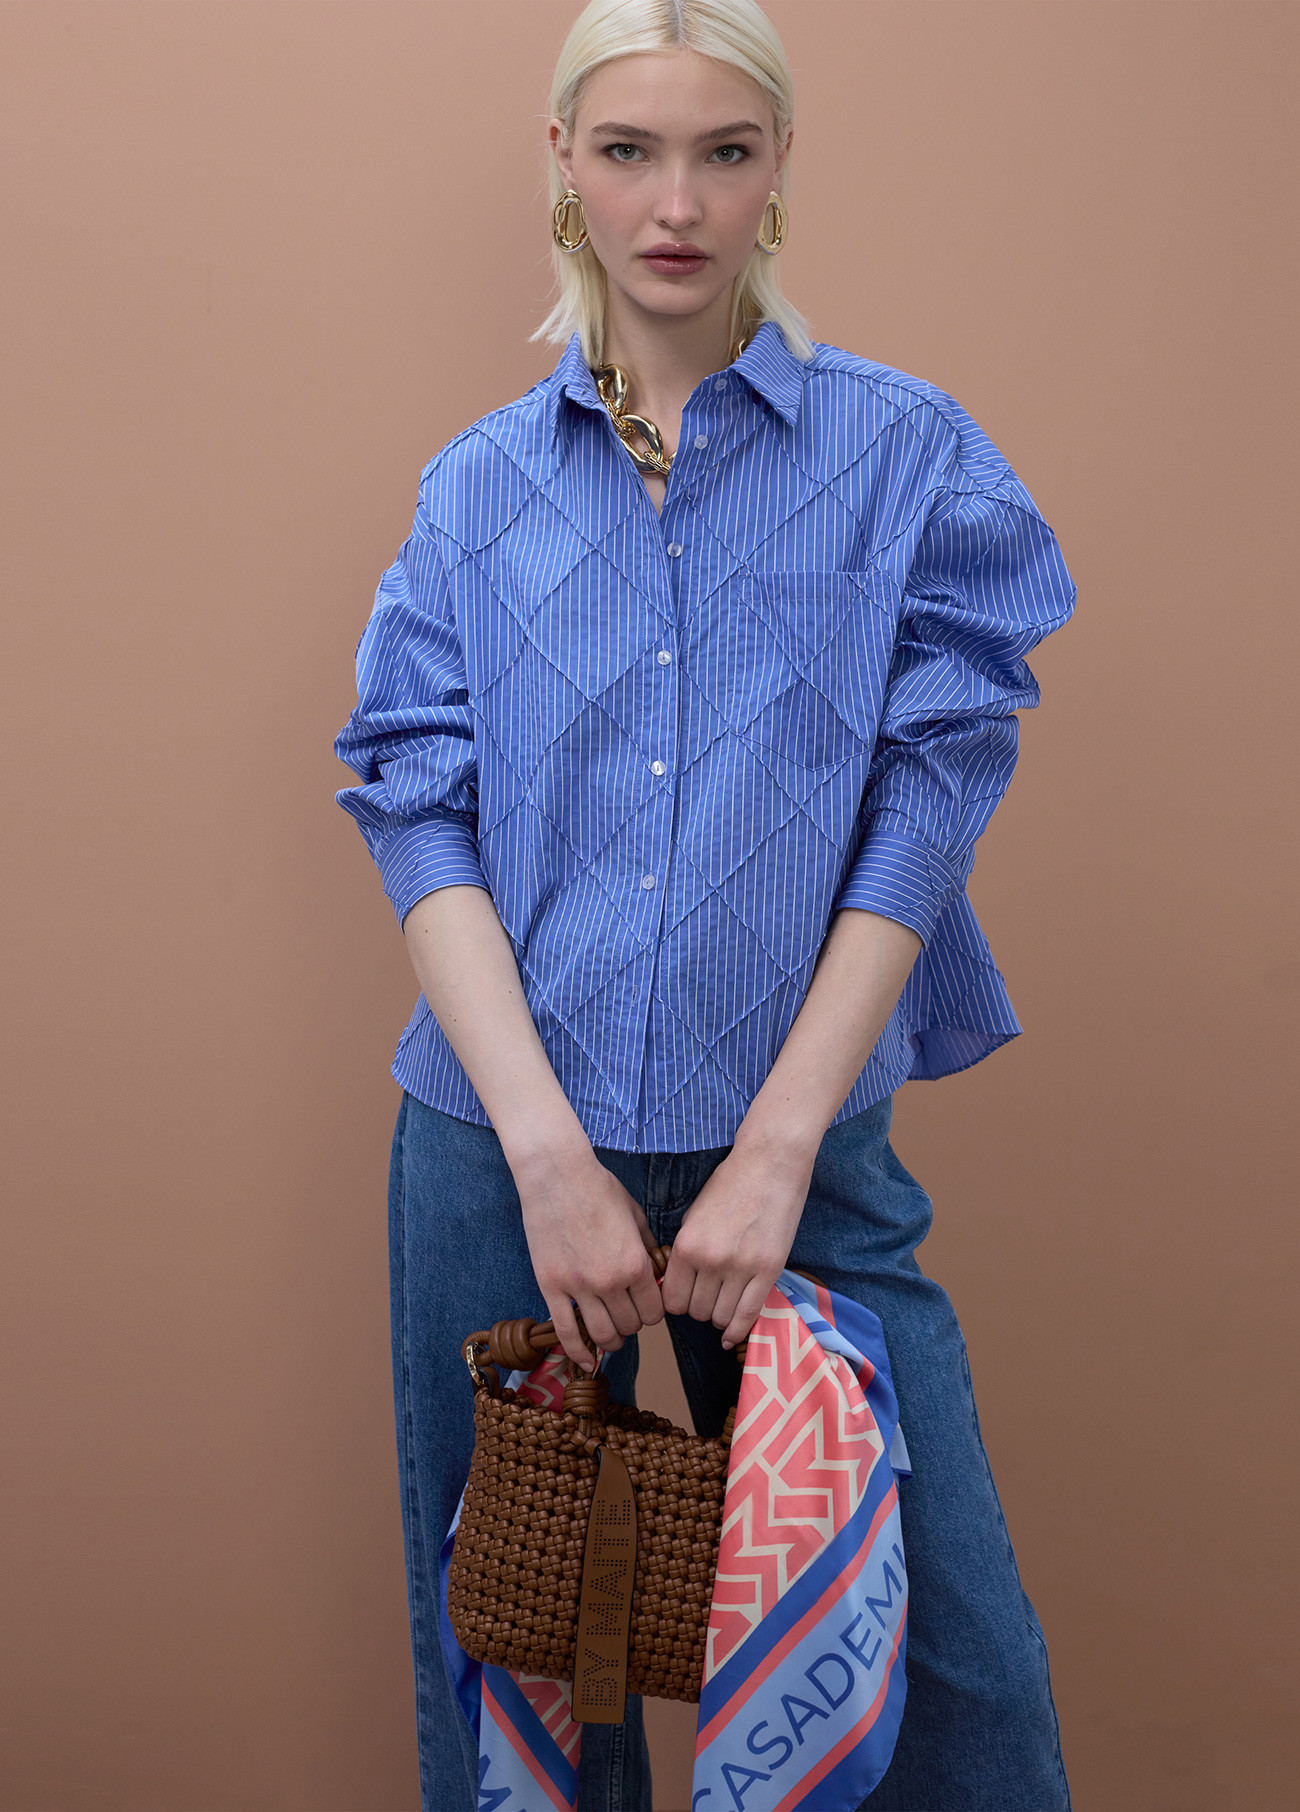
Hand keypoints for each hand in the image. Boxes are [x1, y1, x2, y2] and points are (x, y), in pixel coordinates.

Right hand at [511, 1139, 663, 1372]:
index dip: (652, 1313)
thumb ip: (648, 1247)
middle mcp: (610, 1281)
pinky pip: (566, 1331)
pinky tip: (584, 1361)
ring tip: (610, 1336)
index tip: (646, 1307)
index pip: (654, 1312)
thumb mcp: (636, 1215)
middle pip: (630, 1326)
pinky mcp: (551, 1286)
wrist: (557, 1175)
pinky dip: (577, 1351)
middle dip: (632, 1324)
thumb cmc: (599, 1189)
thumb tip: (658, 1271)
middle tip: (627, 1316)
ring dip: (610, 1341)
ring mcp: (578, 1287)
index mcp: (636, 1264)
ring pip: (602, 1334)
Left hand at [660, 1133, 814, 1348]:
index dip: (677, 1303)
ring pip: (721, 1317)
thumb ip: (684, 1252)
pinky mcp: (769, 1270)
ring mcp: (741, 1268)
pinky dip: (739, 1329)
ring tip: (724, 1303)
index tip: (685, 1297)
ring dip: (720, 1316)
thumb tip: (677, 1286)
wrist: (769, 1163)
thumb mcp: (693, 1216)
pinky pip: (750, 1314)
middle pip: (696, 1312)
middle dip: (699, 1309)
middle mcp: (711, 1261)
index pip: (671, 1300)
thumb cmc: (729, 1184)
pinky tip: (733, 1335)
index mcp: (686, 1245)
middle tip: (707, 1297)